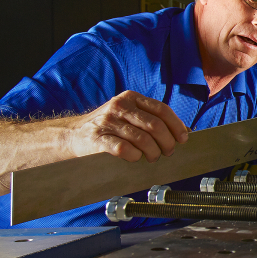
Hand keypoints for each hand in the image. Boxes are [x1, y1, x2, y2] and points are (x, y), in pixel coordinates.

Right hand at [67, 91, 188, 162]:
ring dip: (153, 152)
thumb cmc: (108, 128)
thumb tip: (182, 132)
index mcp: (131, 98)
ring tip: (153, 158)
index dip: (176, 125)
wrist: (73, 135)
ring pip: (142, 138)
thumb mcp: (129, 115)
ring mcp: (108, 122)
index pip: (161, 109)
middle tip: (168, 152)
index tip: (183, 138)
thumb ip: (151, 119)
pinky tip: (135, 158)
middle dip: (167, 142)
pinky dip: (134, 156)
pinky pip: (123, 149)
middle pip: (154, 125)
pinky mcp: (97, 138)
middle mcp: (120, 106)